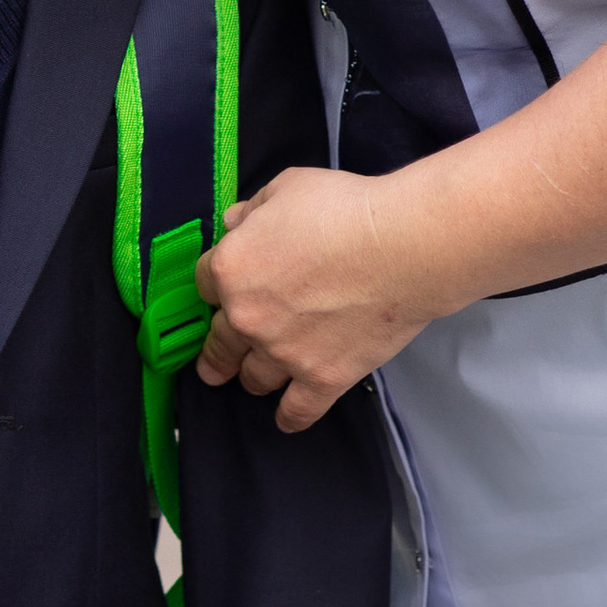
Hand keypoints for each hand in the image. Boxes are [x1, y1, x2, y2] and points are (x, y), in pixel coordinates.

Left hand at [193, 166, 431, 430]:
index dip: (217, 284)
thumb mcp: (286, 188)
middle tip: (214, 366)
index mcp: (230, 269)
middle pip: (219, 343)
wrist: (402, 247)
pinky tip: (286, 419)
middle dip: (216, 352)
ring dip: (253, 376)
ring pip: (254, 379)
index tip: (226, 290)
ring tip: (256, 379)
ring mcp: (284, 354)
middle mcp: (247, 318)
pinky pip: (297, 410)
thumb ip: (251, 210)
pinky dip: (290, 416)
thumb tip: (234, 225)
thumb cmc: (343, 208)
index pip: (204, 285)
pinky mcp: (323, 378)